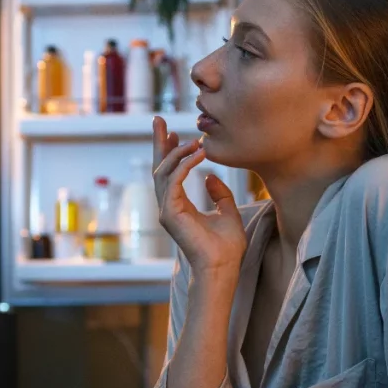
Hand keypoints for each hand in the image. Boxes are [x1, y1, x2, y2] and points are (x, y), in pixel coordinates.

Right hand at [152, 116, 245, 274]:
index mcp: (179, 206)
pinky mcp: (170, 214)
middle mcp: (168, 206)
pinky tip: (199, 153)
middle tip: (159, 120)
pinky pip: (174, 181)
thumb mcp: (227, 212)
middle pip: (159, 168)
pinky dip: (185, 165)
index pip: (170, 173)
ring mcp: (166, 210)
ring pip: (164, 172)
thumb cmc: (226, 247)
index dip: (170, 151)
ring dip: (178, 153)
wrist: (223, 267)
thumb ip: (220, 194)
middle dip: (160, 143)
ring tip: (195, 140)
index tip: (173, 132)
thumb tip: (211, 177)